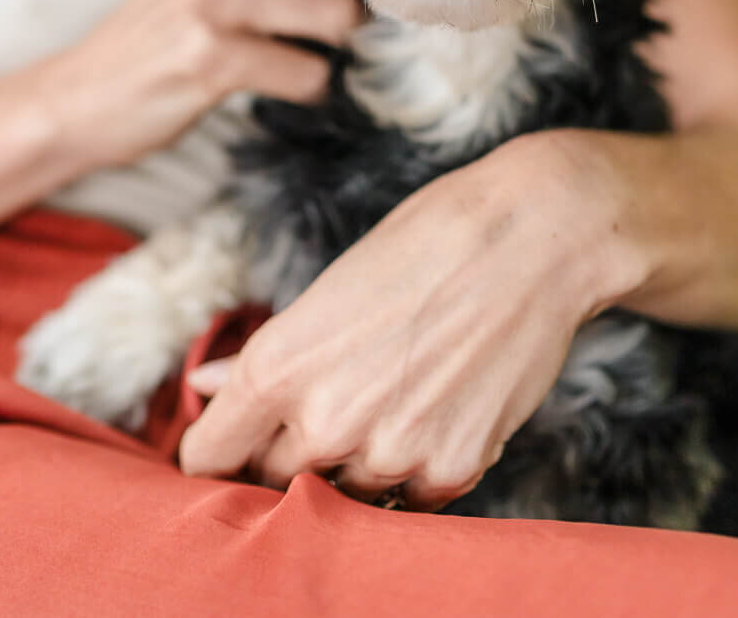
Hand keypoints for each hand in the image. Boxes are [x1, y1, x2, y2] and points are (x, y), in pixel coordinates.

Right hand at [45, 0, 360, 172]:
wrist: (80, 95)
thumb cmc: (156, 36)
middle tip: (349, 13)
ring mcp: (215, 4)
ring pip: (335, 16)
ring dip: (337, 45)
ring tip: (311, 52)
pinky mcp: (214, 59)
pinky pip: (309, 74)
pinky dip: (310, 88)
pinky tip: (284, 86)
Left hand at [180, 132, 622, 508]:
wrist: (530, 241)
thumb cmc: (422, 244)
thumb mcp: (328, 287)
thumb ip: (266, 354)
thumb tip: (209, 385)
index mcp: (278, 367)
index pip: (207, 458)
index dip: (216, 450)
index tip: (232, 443)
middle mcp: (325, 422)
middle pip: (272, 482)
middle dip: (284, 454)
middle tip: (324, 406)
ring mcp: (390, 454)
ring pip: (342, 493)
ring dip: (352, 462)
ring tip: (391, 393)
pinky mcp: (451, 470)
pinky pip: (407, 497)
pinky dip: (411, 467)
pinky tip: (432, 408)